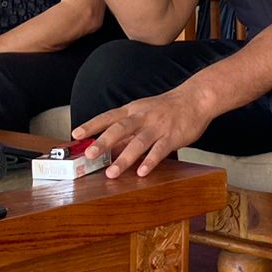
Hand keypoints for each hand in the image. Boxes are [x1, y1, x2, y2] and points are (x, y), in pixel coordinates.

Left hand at [71, 88, 211, 177]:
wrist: (196, 98)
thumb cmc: (167, 108)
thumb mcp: (143, 114)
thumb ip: (127, 131)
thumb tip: (108, 148)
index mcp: (133, 110)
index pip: (108, 117)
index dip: (91, 125)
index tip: (75, 134)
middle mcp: (143, 117)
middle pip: (120, 128)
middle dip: (103, 142)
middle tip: (89, 155)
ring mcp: (158, 126)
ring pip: (139, 142)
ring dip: (124, 158)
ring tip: (112, 173)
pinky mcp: (173, 136)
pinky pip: (160, 150)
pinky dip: (150, 161)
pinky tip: (142, 172)